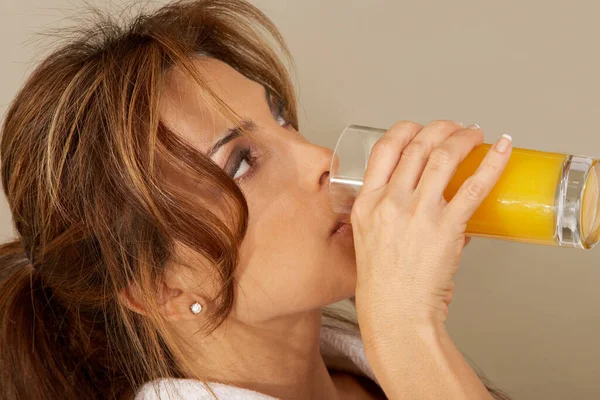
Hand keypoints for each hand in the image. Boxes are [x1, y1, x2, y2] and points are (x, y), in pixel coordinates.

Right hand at [351, 120, 511, 332]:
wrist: (395, 311)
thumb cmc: (383, 283)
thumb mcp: (369, 238)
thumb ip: (392, 213)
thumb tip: (430, 202)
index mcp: (367, 202)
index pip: (384, 149)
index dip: (405, 129)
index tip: (418, 128)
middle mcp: (390, 201)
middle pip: (416, 146)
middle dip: (440, 128)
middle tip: (454, 127)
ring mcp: (418, 213)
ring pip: (442, 156)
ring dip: (462, 137)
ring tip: (474, 133)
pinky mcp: (446, 227)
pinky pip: (473, 186)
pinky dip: (492, 163)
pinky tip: (501, 149)